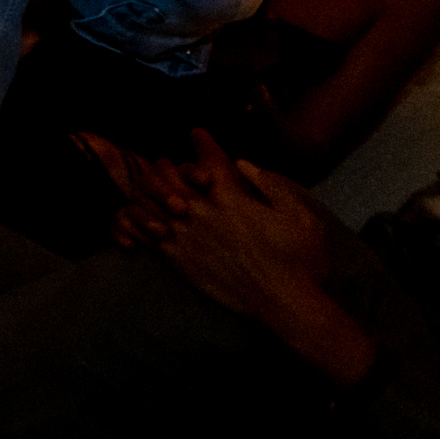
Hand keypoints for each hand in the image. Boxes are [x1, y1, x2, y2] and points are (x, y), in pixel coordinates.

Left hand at [105, 130, 379, 384]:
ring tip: (154, 188)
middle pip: (169, 175)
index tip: (198, 134)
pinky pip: (147, 232)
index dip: (202, 142)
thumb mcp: (300, 215)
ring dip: (151, 191)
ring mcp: (189, 236)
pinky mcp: (180, 260)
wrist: (286, 304)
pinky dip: (139, 219)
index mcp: (232, 197)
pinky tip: (138, 215)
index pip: (208, 159)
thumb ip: (271, 185)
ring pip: (152, 201)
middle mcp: (204, 213)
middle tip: (172, 165)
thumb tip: (244, 163)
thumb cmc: (301, 260)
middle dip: (168, 166)